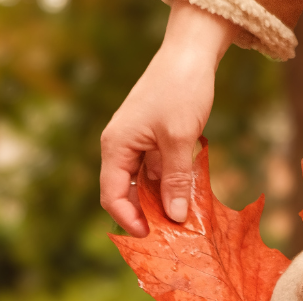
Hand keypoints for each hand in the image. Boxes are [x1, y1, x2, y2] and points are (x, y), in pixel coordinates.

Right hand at [100, 1, 236, 235]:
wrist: (190, 57)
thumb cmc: (180, 91)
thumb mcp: (179, 139)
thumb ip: (176, 180)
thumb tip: (176, 217)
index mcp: (117, 146)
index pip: (113, 195)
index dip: (129, 221)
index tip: (151, 239)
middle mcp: (123, 148)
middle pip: (127, 195)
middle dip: (147, 218)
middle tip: (171, 240)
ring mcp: (140, 147)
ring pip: (146, 188)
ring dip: (162, 207)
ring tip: (183, 228)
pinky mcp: (157, 145)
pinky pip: (160, 177)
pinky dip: (172, 191)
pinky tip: (189, 205)